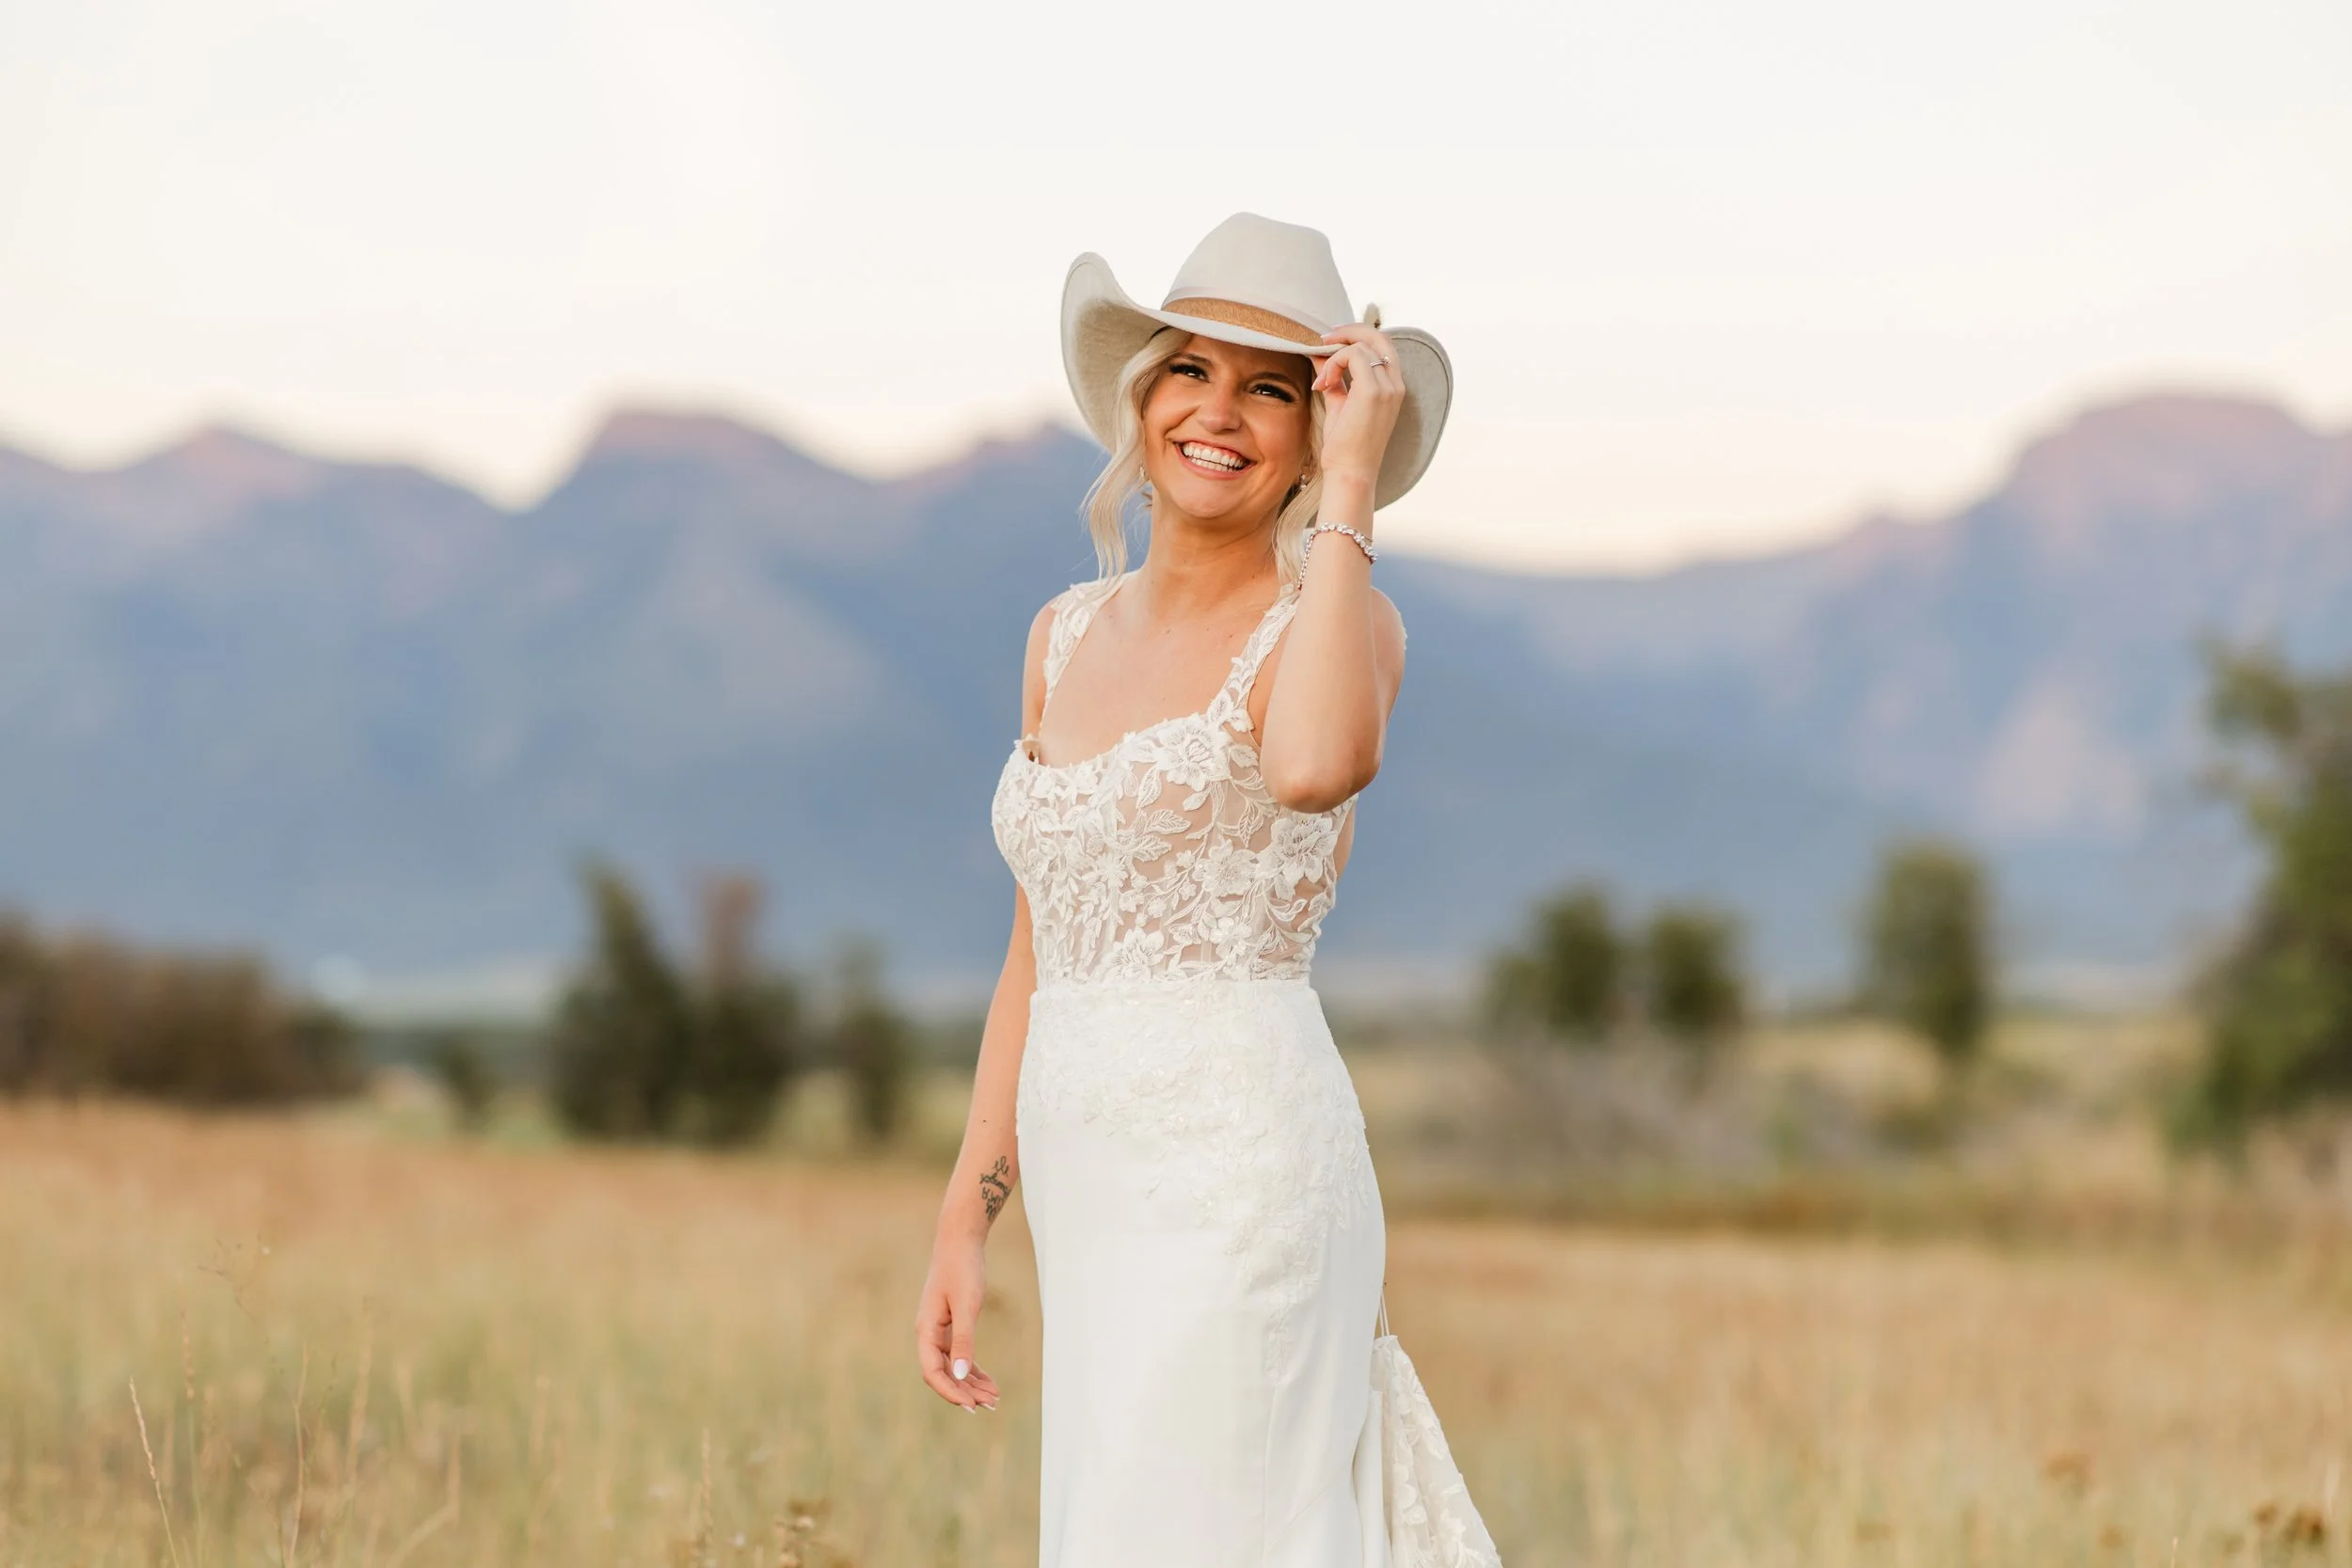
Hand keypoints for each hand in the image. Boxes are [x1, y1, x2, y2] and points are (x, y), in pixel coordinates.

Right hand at [915, 1232, 999, 1411]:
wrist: (959, 1243)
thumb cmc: (962, 1270)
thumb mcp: (966, 1305)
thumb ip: (963, 1339)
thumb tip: (961, 1373)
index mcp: (926, 1331)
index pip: (933, 1372)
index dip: (951, 1392)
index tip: (972, 1406)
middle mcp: (929, 1335)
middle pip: (944, 1374)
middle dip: (966, 1392)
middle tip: (991, 1405)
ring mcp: (939, 1332)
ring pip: (953, 1368)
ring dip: (971, 1384)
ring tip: (994, 1399)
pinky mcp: (951, 1327)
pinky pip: (960, 1356)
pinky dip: (974, 1370)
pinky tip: (989, 1383)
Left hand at [1311, 322, 1405, 497]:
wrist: (1350, 472)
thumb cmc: (1346, 445)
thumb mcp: (1340, 403)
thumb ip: (1334, 378)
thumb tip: (1318, 355)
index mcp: (1393, 387)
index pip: (1382, 346)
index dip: (1357, 337)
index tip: (1330, 343)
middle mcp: (1395, 384)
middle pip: (1378, 337)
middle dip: (1349, 331)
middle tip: (1323, 339)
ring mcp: (1387, 387)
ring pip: (1361, 346)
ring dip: (1334, 356)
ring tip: (1321, 381)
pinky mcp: (1373, 391)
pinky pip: (1353, 356)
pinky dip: (1333, 364)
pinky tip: (1322, 384)